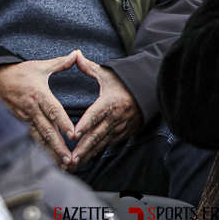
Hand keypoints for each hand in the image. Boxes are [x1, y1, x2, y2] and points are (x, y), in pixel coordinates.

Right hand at [0, 52, 77, 169]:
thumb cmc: (20, 71)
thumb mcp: (40, 66)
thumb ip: (61, 63)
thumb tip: (77, 54)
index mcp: (39, 94)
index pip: (53, 110)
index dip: (63, 122)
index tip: (74, 134)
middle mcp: (32, 108)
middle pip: (47, 130)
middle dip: (59, 146)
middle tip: (70, 159)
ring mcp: (24, 116)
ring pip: (39, 137)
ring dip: (51, 151)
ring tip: (62, 164)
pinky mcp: (20, 121)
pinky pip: (32, 136)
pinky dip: (41, 148)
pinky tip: (49, 158)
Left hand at [69, 52, 143, 168]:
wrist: (149, 92)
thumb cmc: (124, 82)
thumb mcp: (108, 73)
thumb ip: (89, 67)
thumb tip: (76, 54)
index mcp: (110, 102)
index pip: (95, 115)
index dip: (84, 125)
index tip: (73, 134)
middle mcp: (115, 118)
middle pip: (96, 135)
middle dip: (82, 149)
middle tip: (69, 159)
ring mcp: (120, 128)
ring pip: (101, 144)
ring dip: (87, 155)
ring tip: (72, 165)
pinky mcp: (122, 134)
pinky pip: (107, 146)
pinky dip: (95, 154)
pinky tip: (84, 161)